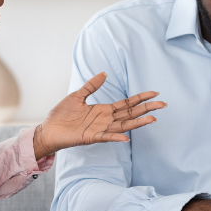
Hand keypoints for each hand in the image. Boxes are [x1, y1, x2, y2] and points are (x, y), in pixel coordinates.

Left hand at [32, 72, 165, 157]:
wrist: (48, 129)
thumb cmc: (61, 114)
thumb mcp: (77, 96)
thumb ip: (92, 86)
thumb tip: (105, 73)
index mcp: (104, 110)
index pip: (127, 103)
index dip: (140, 98)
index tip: (154, 93)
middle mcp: (105, 120)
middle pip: (130, 114)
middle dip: (146, 109)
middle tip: (162, 104)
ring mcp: (100, 129)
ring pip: (123, 125)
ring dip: (138, 123)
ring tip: (153, 119)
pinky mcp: (91, 137)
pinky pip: (106, 137)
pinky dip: (116, 137)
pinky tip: (127, 136)